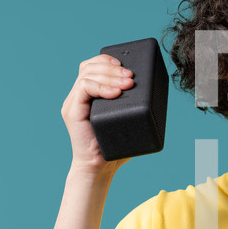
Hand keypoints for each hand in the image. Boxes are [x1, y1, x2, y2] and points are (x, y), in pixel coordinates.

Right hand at [61, 54, 134, 175]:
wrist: (98, 168)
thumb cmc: (114, 147)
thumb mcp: (126, 120)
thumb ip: (132, 105)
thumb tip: (155, 92)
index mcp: (88, 95)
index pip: (92, 66)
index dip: (107, 60)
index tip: (125, 65)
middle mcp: (78, 96)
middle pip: (89, 67)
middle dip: (112, 67)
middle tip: (130, 76)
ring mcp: (73, 103)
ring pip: (87, 75)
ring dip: (110, 76)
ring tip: (127, 84)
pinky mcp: (72, 111)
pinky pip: (83, 88)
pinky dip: (101, 88)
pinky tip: (115, 93)